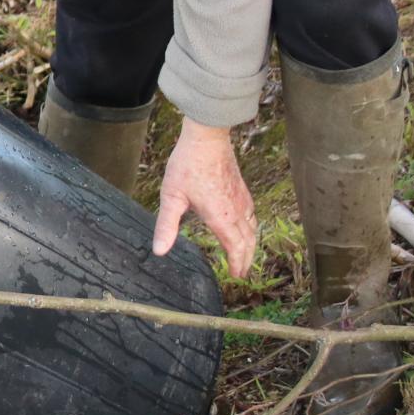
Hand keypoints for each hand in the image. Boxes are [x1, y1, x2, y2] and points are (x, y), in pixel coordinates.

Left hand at [152, 119, 256, 276]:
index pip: (236, 247)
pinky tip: (245, 227)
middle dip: (246, 259)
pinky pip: (252, 215)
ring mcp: (241, 198)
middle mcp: (236, 210)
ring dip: (251, 245)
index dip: (238, 264)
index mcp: (221, 216)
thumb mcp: (171, 197)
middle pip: (248, 241)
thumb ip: (166, 226)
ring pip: (253, 228)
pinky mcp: (241, 188)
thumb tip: (160, 251)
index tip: (237, 276)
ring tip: (245, 255)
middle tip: (242, 273)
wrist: (207, 138)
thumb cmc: (187, 165)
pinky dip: (251, 228)